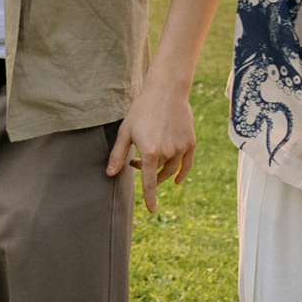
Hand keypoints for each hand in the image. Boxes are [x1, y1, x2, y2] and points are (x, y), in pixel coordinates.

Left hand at [107, 75, 197, 212]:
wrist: (166, 90)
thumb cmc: (141, 110)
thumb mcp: (126, 131)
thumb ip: (118, 155)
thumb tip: (110, 174)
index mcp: (149, 151)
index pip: (148, 182)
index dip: (150, 197)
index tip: (152, 211)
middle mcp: (167, 152)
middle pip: (157, 173)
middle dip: (146, 172)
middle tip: (135, 161)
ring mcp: (181, 148)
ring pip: (171, 169)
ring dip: (161, 171)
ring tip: (150, 161)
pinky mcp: (190, 142)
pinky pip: (187, 164)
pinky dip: (182, 173)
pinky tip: (177, 179)